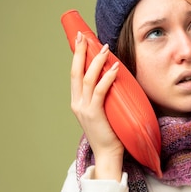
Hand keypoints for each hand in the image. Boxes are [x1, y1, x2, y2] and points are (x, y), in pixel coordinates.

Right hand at [70, 32, 123, 179]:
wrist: (108, 155)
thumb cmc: (110, 133)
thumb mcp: (104, 111)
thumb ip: (104, 97)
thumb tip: (115, 79)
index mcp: (77, 102)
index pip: (75, 74)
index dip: (77, 56)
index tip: (81, 41)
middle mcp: (77, 104)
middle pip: (76, 72)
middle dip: (80, 52)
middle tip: (84, 36)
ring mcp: (84, 109)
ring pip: (87, 79)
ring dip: (96, 61)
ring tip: (104, 49)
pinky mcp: (95, 114)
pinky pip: (100, 92)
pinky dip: (107, 78)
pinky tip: (114, 67)